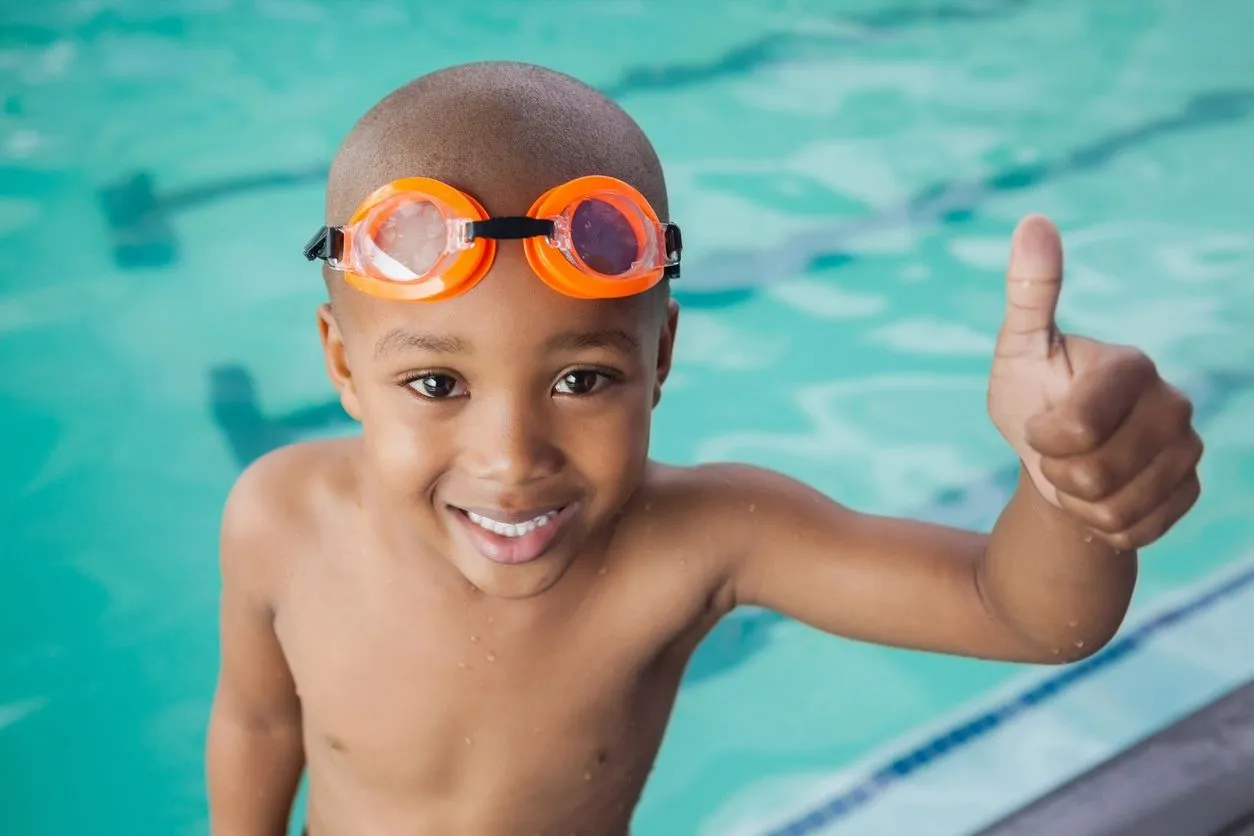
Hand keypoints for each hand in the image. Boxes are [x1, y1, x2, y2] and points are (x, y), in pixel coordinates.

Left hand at [987, 215, 1203, 549]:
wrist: (1055, 460)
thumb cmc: (1032, 396)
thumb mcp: (1019, 348)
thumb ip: (1030, 291)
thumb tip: (1033, 220)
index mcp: (1130, 364)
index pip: (1080, 426)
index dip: (1043, 437)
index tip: (1036, 425)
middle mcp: (1172, 402)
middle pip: (1095, 472)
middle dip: (1056, 472)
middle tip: (1054, 452)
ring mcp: (1188, 449)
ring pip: (1114, 505)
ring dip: (1076, 501)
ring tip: (1074, 473)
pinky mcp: (1190, 490)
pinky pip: (1135, 529)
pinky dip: (1102, 524)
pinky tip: (1099, 498)